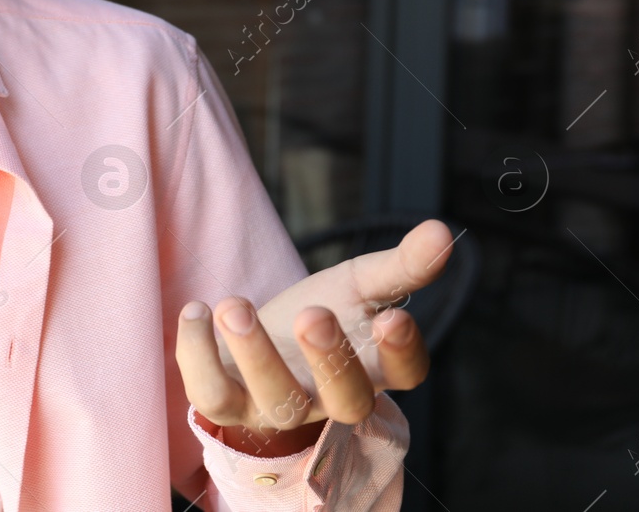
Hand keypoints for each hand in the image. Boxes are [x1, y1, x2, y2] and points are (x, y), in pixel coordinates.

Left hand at [174, 219, 453, 455]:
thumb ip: (400, 265)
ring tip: (234, 305)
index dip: (402, 352)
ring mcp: (278, 407)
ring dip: (254, 355)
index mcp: (373, 367)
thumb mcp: (358, 284)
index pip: (403, 374)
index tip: (392, 317)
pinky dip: (198, 355)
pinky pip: (211, 397)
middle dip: (330, 359)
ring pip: (276, 402)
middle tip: (312, 312)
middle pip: (345, 400)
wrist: (262, 340)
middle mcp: (329, 398)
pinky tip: (196, 310)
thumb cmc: (322, 312)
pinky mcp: (229, 404)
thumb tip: (441, 231)